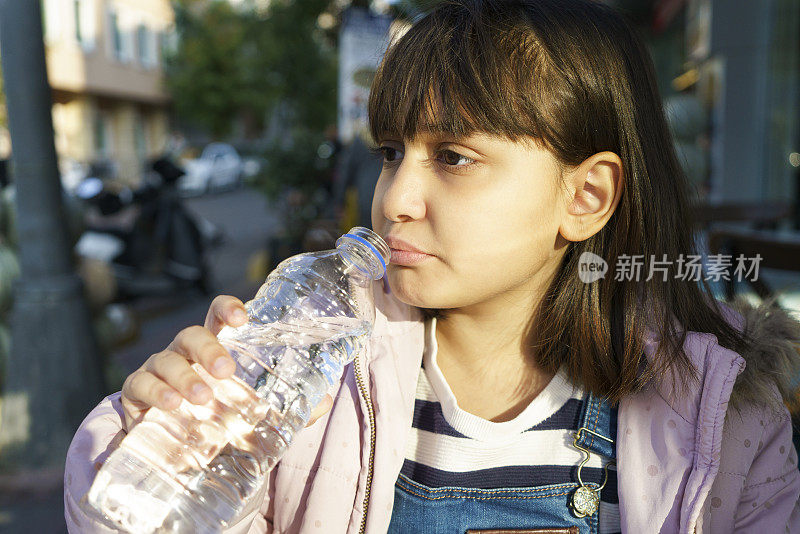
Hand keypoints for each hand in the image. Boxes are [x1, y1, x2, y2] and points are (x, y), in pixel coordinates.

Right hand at [120, 295, 333, 431]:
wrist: (174, 447)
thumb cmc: (218, 414)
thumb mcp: (253, 410)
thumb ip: (290, 406)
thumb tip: (326, 401)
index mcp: (215, 348)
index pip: (218, 317)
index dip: (227, 309)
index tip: (242, 318)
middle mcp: (185, 354)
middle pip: (192, 335)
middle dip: (208, 348)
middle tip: (226, 371)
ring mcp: (159, 371)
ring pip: (167, 360)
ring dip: (185, 377)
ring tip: (202, 397)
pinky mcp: (137, 395)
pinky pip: (140, 385)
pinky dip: (156, 393)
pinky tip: (171, 405)